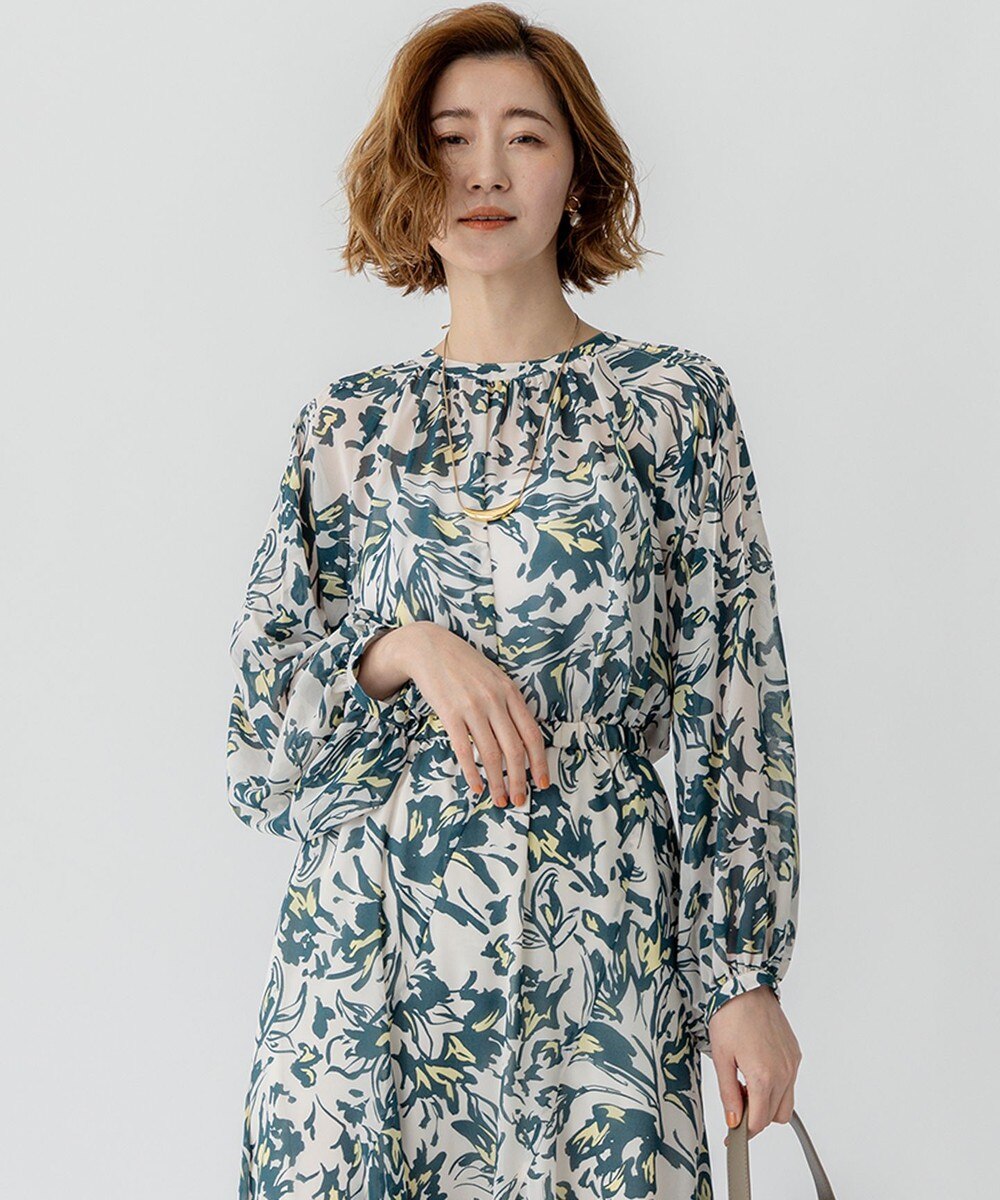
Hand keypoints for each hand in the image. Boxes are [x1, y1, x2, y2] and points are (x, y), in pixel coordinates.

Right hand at [360, 621, 550, 806]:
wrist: (430, 647)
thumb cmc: (464, 665)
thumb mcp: (495, 677)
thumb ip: (509, 703)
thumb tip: (521, 738)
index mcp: (511, 692)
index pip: (532, 734)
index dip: (539, 763)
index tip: (542, 783)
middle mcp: (496, 700)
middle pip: (515, 750)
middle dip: (519, 780)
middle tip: (519, 800)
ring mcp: (473, 707)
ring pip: (491, 754)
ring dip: (497, 782)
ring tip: (499, 800)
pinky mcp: (450, 713)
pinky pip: (464, 750)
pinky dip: (472, 772)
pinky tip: (476, 787)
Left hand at [709, 985, 801, 1142]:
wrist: (746, 986)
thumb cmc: (731, 1016)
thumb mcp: (721, 1057)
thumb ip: (728, 1093)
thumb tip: (734, 1120)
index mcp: (764, 1076)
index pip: (759, 1122)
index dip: (743, 1132)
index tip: (732, 1135)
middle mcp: (784, 1072)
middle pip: (775, 1117)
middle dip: (756, 1116)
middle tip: (736, 1098)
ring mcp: (792, 1064)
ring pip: (786, 1103)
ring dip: (768, 1103)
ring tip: (746, 1082)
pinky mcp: (795, 1054)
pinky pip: (790, 1083)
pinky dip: (776, 1086)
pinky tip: (757, 1069)